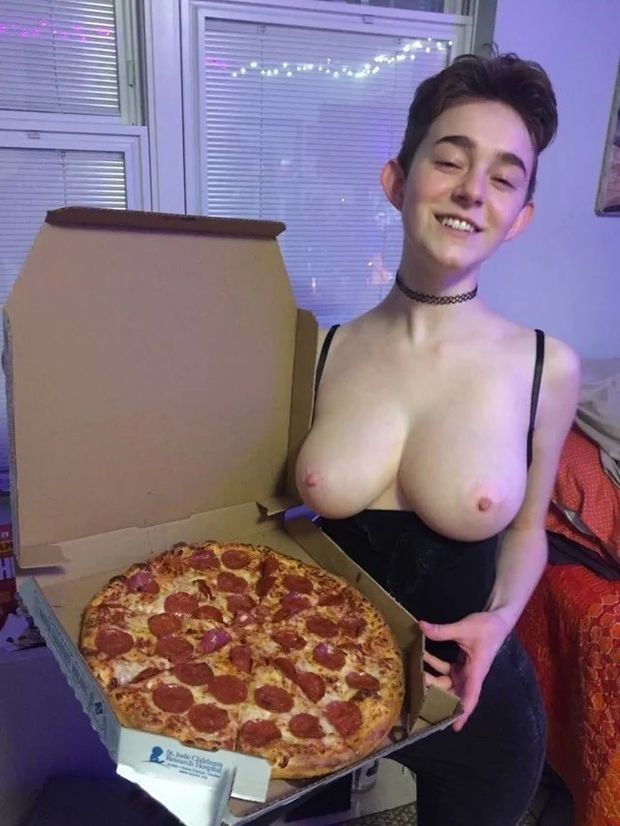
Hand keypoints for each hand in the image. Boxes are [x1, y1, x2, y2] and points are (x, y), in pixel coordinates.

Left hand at [419, 611, 510, 731]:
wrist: (497, 620)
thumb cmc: (487, 628)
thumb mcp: (464, 628)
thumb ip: (442, 630)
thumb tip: (421, 626)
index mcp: (476, 672)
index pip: (470, 697)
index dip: (463, 713)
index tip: (454, 727)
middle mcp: (470, 676)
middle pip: (452, 692)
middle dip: (435, 692)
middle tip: (417, 687)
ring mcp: (465, 671)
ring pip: (446, 681)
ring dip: (431, 678)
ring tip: (415, 670)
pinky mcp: (462, 664)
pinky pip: (445, 669)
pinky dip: (434, 663)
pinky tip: (422, 654)